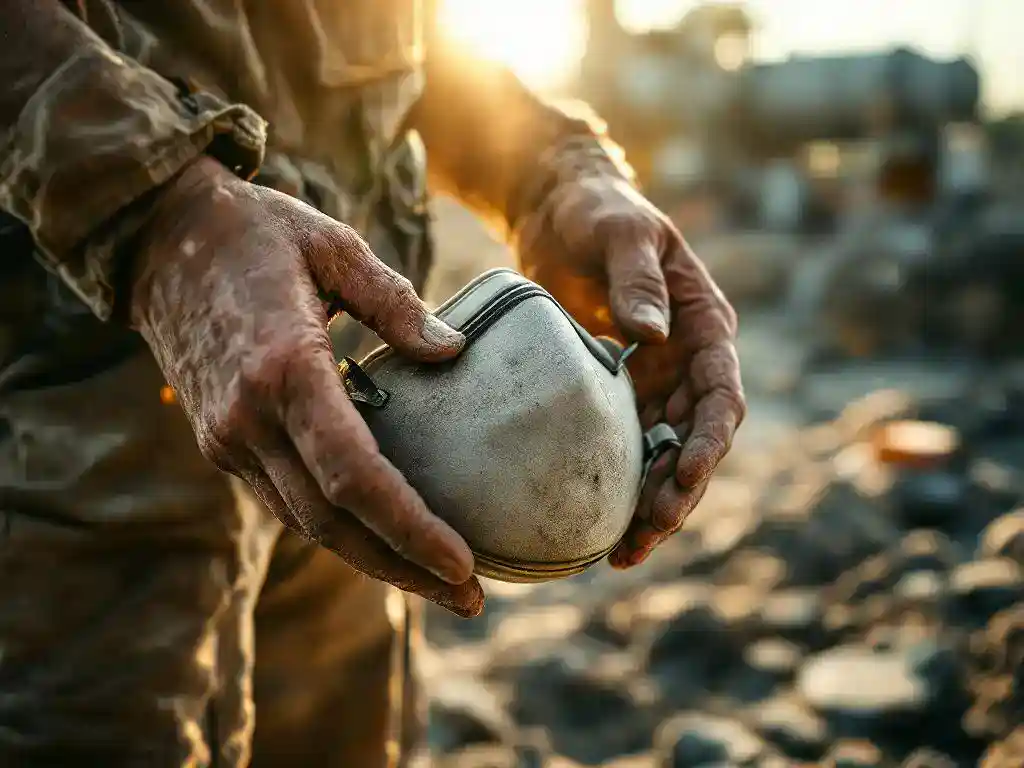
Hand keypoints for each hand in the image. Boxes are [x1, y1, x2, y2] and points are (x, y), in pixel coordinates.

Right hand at [128, 156, 483, 616]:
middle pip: (333, 521)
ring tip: (439, 581)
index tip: (464, 562)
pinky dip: (337, 529)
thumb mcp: (331, 244)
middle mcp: (248, 418)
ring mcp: (227, 437)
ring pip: (307, 523)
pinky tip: (380, 538)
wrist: (157, 239)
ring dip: (374, 560)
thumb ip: (394, 301)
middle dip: (405, 568)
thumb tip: (453, 352)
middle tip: (472, 601)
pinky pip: (285, 501)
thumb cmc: (254, 232)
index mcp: (282, 368)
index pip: (354, 474)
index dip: (410, 527)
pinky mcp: (220, 441)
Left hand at [516, 173, 744, 568]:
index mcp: (705, 326)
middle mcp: (685, 362)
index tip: (688, 477)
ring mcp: (652, 381)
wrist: (558, 212)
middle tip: (645, 535)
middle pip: (695, 440)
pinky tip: (598, 520)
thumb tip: (652, 334)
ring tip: (621, 551)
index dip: (709, 442)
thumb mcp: (619, 232)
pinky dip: (618, 483)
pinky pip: (625, 445)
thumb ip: (638, 279)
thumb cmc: (598, 213)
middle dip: (679, 491)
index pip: (721, 395)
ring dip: (650, 503)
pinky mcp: (616, 390)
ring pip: (663, 455)